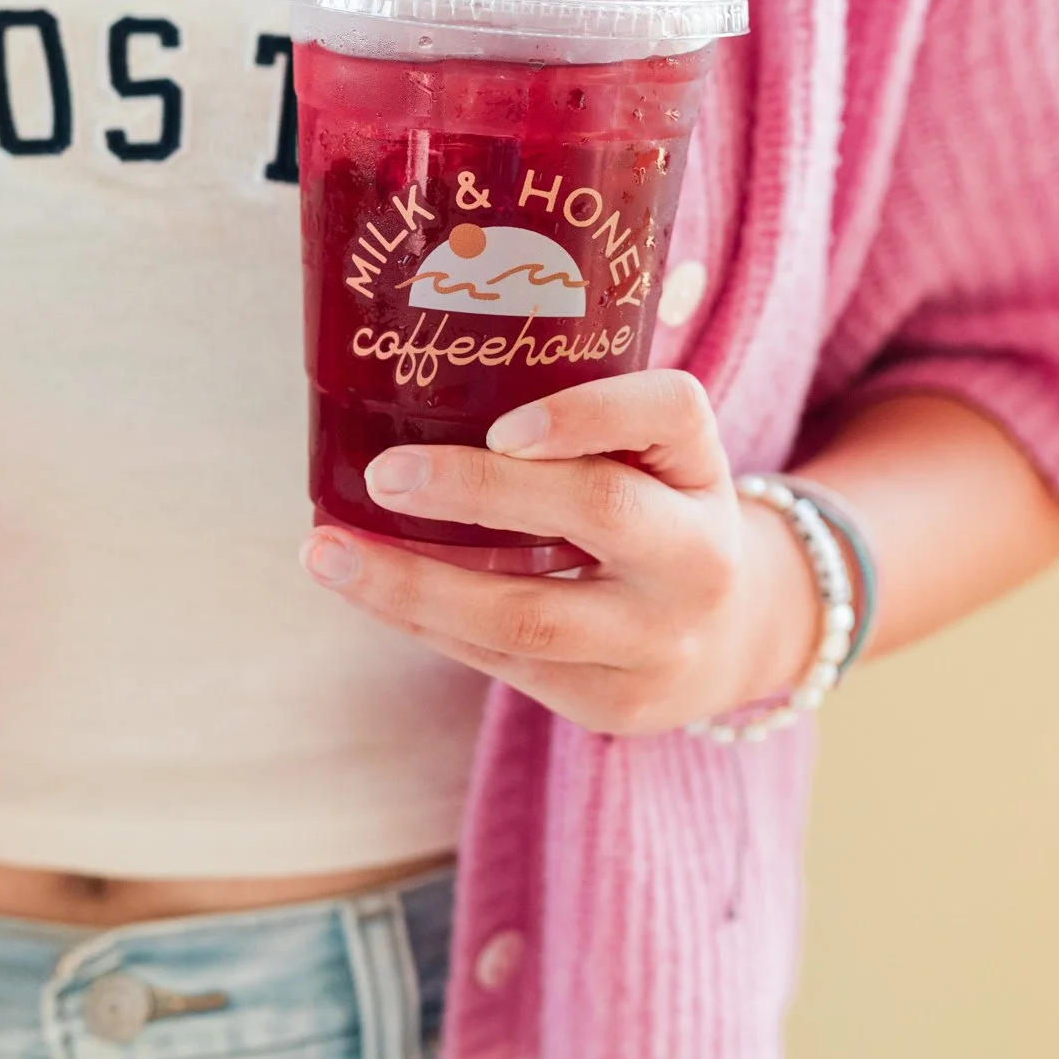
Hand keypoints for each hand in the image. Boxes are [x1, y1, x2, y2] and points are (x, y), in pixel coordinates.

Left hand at [299, 372, 822, 737]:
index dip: (588, 411)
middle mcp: (698, 558)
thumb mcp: (655, 459)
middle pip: (597, 509)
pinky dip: (423, 620)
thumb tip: (430, 356)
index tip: (505, 423)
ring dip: (411, 583)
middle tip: (384, 472)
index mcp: (705, 472)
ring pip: (528, 617)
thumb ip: (582, 418)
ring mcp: (657, 641)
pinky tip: (364, 588)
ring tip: (325, 551)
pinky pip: (500, 662)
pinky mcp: (609, 702)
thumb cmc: (657, 515)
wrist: (732, 641)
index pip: (670, 413)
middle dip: (480, 490)